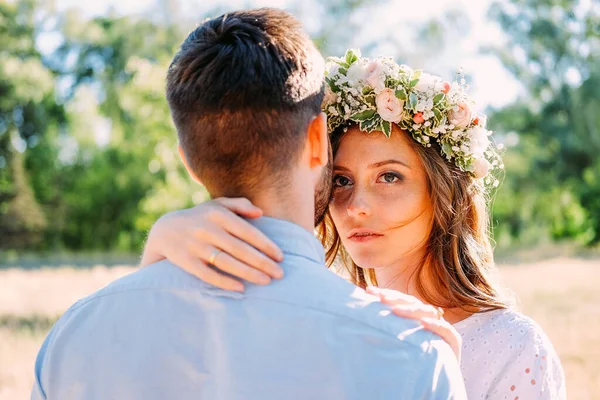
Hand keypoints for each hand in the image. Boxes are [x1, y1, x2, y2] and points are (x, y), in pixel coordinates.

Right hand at [141, 198, 283, 291]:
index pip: (247, 231)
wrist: (165, 230)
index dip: (265, 245)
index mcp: (217, 214)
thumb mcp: (216, 205)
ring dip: (248, 273)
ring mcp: (195, 245)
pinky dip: (224, 281)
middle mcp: (206, 229)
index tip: (281, 257)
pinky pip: (207, 274)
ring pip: (226, 262)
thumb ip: (239, 205)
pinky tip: (241, 288)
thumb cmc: (200, 218)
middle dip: (262, 262)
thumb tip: (260, 212)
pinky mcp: (186, 261)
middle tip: (280, 273)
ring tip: (266, 281)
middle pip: (240, 249)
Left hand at [366, 286, 461, 361]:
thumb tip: (358, 315)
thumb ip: (385, 328)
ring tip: (396, 310)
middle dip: (395, 299)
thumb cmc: (409, 362)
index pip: (400, 301)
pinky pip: (447, 332)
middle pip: (412, 303)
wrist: (432, 385)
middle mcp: (427, 319)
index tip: (369, 291)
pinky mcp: (453, 344)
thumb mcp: (394, 343)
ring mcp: (441, 330)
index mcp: (413, 317)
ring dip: (412, 310)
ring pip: (428, 313)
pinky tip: (424, 323)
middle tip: (378, 296)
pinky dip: (436, 325)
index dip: (386, 294)